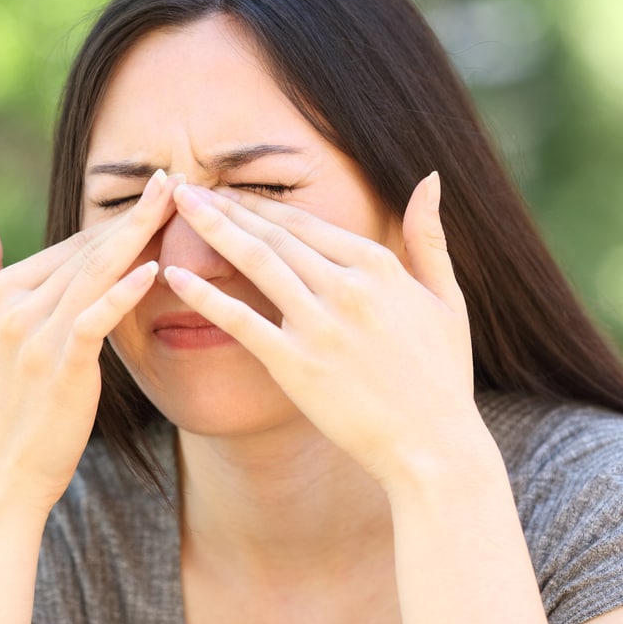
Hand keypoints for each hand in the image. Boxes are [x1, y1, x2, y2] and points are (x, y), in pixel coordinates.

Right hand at [0, 169, 178, 509]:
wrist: (1, 472)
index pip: (70, 245)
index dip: (115, 221)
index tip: (156, 196)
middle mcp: (12, 306)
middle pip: (86, 251)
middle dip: (133, 216)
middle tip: (175, 182)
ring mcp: (35, 335)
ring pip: (95, 272)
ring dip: (137, 235)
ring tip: (175, 202)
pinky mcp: (61, 365)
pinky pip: (95, 318)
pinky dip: (123, 292)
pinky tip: (154, 270)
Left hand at [164, 172, 479, 485]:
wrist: (433, 445)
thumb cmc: (442, 376)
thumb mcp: (447, 298)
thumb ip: (430, 237)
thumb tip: (430, 178)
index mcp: (378, 266)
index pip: (304, 223)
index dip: (259, 204)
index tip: (227, 190)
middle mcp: (346, 286)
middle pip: (273, 235)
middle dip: (226, 207)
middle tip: (186, 188)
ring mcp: (318, 325)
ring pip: (254, 263)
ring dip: (211, 230)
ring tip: (178, 209)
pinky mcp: (295, 364)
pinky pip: (240, 321)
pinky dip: (206, 295)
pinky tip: (175, 276)